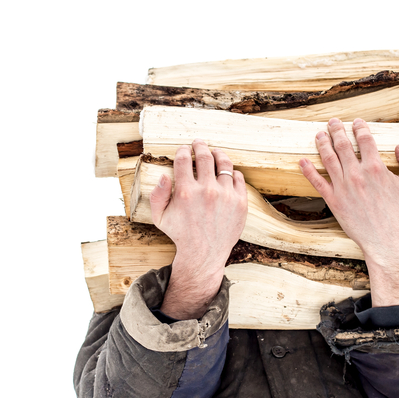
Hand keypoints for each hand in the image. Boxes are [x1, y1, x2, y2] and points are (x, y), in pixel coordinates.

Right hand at [149, 139, 247, 318]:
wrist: (204, 255)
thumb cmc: (180, 234)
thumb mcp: (160, 217)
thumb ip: (157, 195)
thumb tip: (164, 175)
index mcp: (185, 192)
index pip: (184, 159)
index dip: (182, 150)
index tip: (183, 149)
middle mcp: (207, 191)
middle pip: (204, 156)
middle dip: (200, 146)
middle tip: (199, 142)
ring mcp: (226, 196)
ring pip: (224, 164)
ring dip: (218, 154)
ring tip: (215, 152)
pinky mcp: (240, 202)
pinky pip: (238, 178)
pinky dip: (232, 172)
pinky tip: (227, 172)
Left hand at [299, 118, 398, 306]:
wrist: (386, 241)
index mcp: (376, 168)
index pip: (365, 140)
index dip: (360, 128)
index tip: (356, 122)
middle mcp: (357, 174)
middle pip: (343, 145)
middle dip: (336, 130)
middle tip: (332, 122)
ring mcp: (343, 187)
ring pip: (328, 159)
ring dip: (322, 144)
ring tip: (319, 134)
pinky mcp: (333, 200)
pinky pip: (317, 182)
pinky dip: (308, 170)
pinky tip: (302, 161)